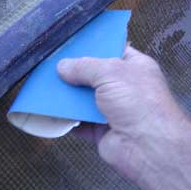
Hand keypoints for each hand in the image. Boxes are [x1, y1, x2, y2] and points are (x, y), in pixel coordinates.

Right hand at [57, 46, 190, 182]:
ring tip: (43, 84)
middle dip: (74, 73)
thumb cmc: (137, 101)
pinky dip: (66, 118)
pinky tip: (49, 110)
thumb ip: (85, 67)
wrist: (147, 145)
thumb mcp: (111, 72)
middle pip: (95, 76)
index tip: (70, 43)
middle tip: (49, 65)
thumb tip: (63, 66)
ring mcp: (113, 111)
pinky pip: (79, 122)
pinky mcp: (101, 131)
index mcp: (135, 67)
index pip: (113, 51)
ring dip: (67, 96)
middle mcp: (125, 87)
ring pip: (84, 100)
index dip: (94, 47)